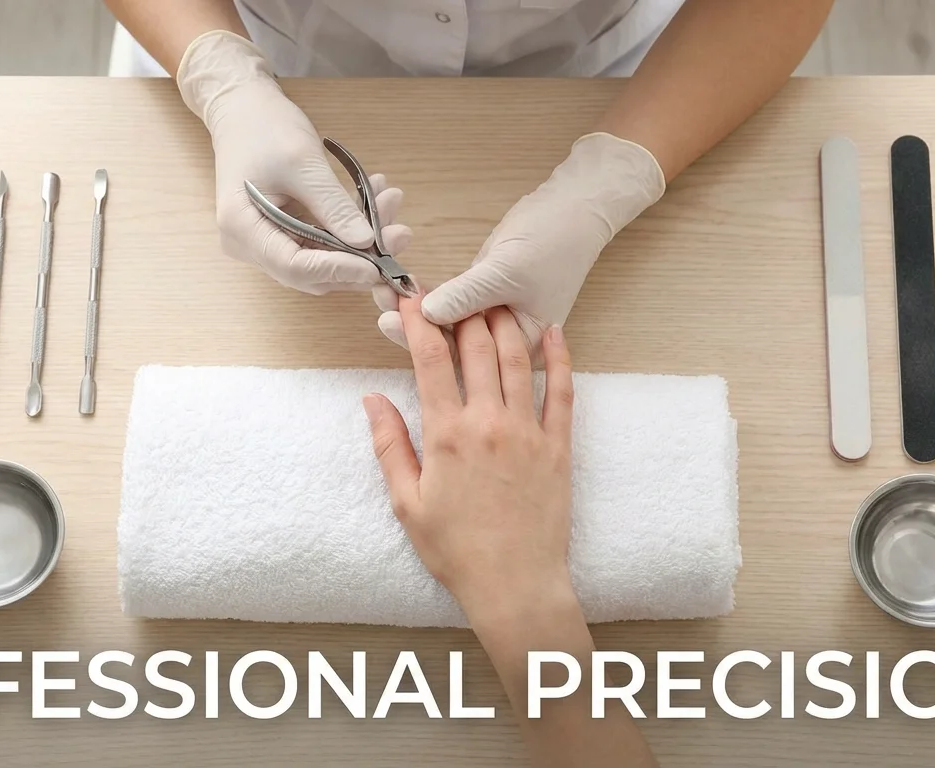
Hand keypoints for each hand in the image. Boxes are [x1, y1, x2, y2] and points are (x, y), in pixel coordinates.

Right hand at [177, 31, 410, 293]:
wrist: (243, 109)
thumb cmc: (264, 127)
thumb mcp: (303, 162)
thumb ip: (333, 205)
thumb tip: (368, 243)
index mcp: (241, 229)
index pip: (294, 267)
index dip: (339, 270)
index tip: (379, 265)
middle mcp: (249, 245)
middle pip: (311, 271)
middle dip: (359, 257)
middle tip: (401, 233)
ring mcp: (265, 242)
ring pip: (322, 259)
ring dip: (361, 239)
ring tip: (390, 203)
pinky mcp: (282, 233)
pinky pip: (320, 242)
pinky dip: (349, 226)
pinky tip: (375, 198)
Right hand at [362, 298, 575, 619]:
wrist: (516, 585)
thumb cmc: (456, 551)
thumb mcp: (407, 502)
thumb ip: (389, 445)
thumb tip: (372, 400)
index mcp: (446, 434)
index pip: (430, 360)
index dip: (419, 322)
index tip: (410, 299)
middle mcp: (488, 423)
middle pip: (476, 348)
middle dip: (461, 311)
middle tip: (453, 290)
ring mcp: (527, 431)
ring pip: (517, 359)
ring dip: (505, 322)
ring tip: (494, 298)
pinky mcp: (558, 445)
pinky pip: (562, 390)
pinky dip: (558, 357)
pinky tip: (552, 331)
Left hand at [375, 132, 663, 355]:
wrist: (574, 208)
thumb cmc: (553, 243)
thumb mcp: (508, 271)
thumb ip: (467, 296)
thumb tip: (425, 314)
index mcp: (519, 348)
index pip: (463, 353)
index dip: (421, 337)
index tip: (388, 318)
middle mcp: (502, 342)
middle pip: (448, 340)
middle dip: (409, 320)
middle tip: (376, 297)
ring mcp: (489, 317)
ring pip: (444, 319)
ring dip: (412, 304)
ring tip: (380, 287)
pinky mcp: (480, 295)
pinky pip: (448, 300)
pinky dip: (426, 291)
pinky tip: (400, 283)